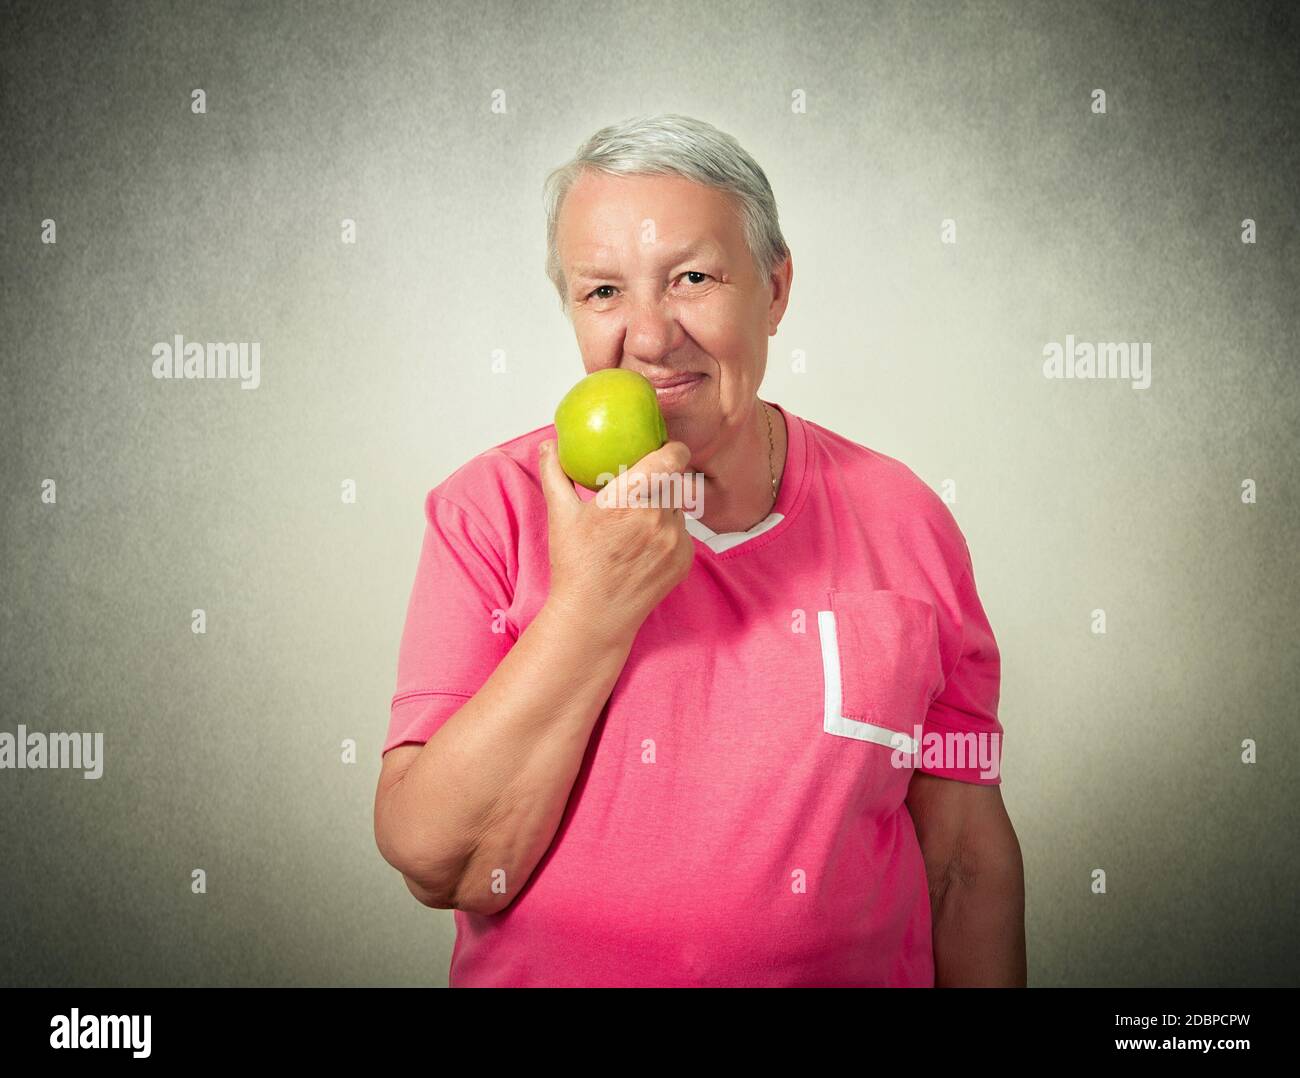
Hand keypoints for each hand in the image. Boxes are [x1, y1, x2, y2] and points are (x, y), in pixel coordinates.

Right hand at [538, 438, 694, 642]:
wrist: (595, 616)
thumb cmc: (576, 565)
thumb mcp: (560, 516)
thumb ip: (555, 475)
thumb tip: (548, 445)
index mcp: (629, 500)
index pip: (671, 459)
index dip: (673, 450)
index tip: (666, 449)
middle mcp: (657, 518)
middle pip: (674, 482)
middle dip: (662, 481)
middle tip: (643, 489)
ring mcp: (675, 540)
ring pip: (678, 507)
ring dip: (664, 507)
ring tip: (638, 522)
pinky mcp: (685, 559)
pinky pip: (683, 533)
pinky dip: (669, 533)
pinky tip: (645, 546)